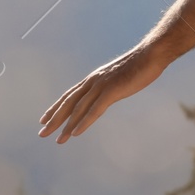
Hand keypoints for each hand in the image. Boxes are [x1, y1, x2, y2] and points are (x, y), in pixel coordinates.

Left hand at [39, 45, 166, 143]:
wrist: (152, 54)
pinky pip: (95, 110)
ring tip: (58, 140)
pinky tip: (76, 133)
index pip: (70, 95)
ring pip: (79, 109)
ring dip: (67, 125)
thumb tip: (109, 93)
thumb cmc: (140, 65)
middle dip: (55, 119)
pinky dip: (84, 122)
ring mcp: (102, 86)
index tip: (44, 119)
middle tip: (42, 133)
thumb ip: (111, 86)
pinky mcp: (112, 91)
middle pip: (69, 103)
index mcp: (94, 78)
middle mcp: (93, 81)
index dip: (56, 108)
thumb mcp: (120, 76)